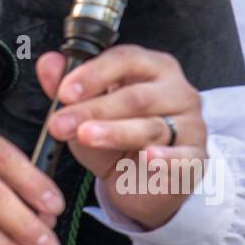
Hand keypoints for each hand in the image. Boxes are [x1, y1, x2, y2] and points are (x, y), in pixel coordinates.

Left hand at [38, 44, 207, 229]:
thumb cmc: (116, 140)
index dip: (93, 74)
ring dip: (114, 132)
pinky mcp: (195, 157)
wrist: (141, 184)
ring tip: (86, 136)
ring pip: (151, 127)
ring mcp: (191, 124)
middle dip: (94, 109)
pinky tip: (149, 158)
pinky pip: (182, 157)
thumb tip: (48, 62)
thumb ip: (66, 87)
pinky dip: (165, 158)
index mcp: (152, 68)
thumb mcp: (86, 114)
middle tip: (61, 123)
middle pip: (135, 96)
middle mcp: (176, 90)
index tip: (64, 92)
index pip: (125, 60)